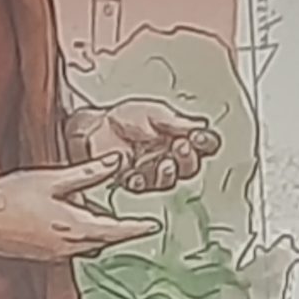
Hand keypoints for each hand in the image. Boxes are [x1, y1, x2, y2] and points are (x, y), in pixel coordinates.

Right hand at [0, 161, 160, 260]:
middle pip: (103, 241)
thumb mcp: (53, 179)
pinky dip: (76, 238)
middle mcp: (68, 246)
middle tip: (134, 223)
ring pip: (85, 245)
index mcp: (76, 227)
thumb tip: (117, 162)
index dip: (137, 227)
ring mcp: (51, 254)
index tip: (153, 226)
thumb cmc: (10, 197)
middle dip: (118, 231)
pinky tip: (69, 225)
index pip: (118, 230)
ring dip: (96, 235)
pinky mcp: (37, 254)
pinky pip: (67, 248)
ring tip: (104, 222)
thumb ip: (89, 173)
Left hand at [66, 99, 219, 193]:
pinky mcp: (131, 181)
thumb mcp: (154, 112)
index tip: (198, 136)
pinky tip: (136, 173)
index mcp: (182, 138)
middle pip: (189, 167)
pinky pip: (140, 186)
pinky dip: (140, 180)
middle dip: (188, 159)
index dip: (205, 143)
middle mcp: (170, 157)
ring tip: (163, 162)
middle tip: (181, 147)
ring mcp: (151, 171)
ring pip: (167, 180)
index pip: (205, 145)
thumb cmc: (124, 117)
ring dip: (168, 172)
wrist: (93, 126)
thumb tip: (199, 125)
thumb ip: (175, 121)